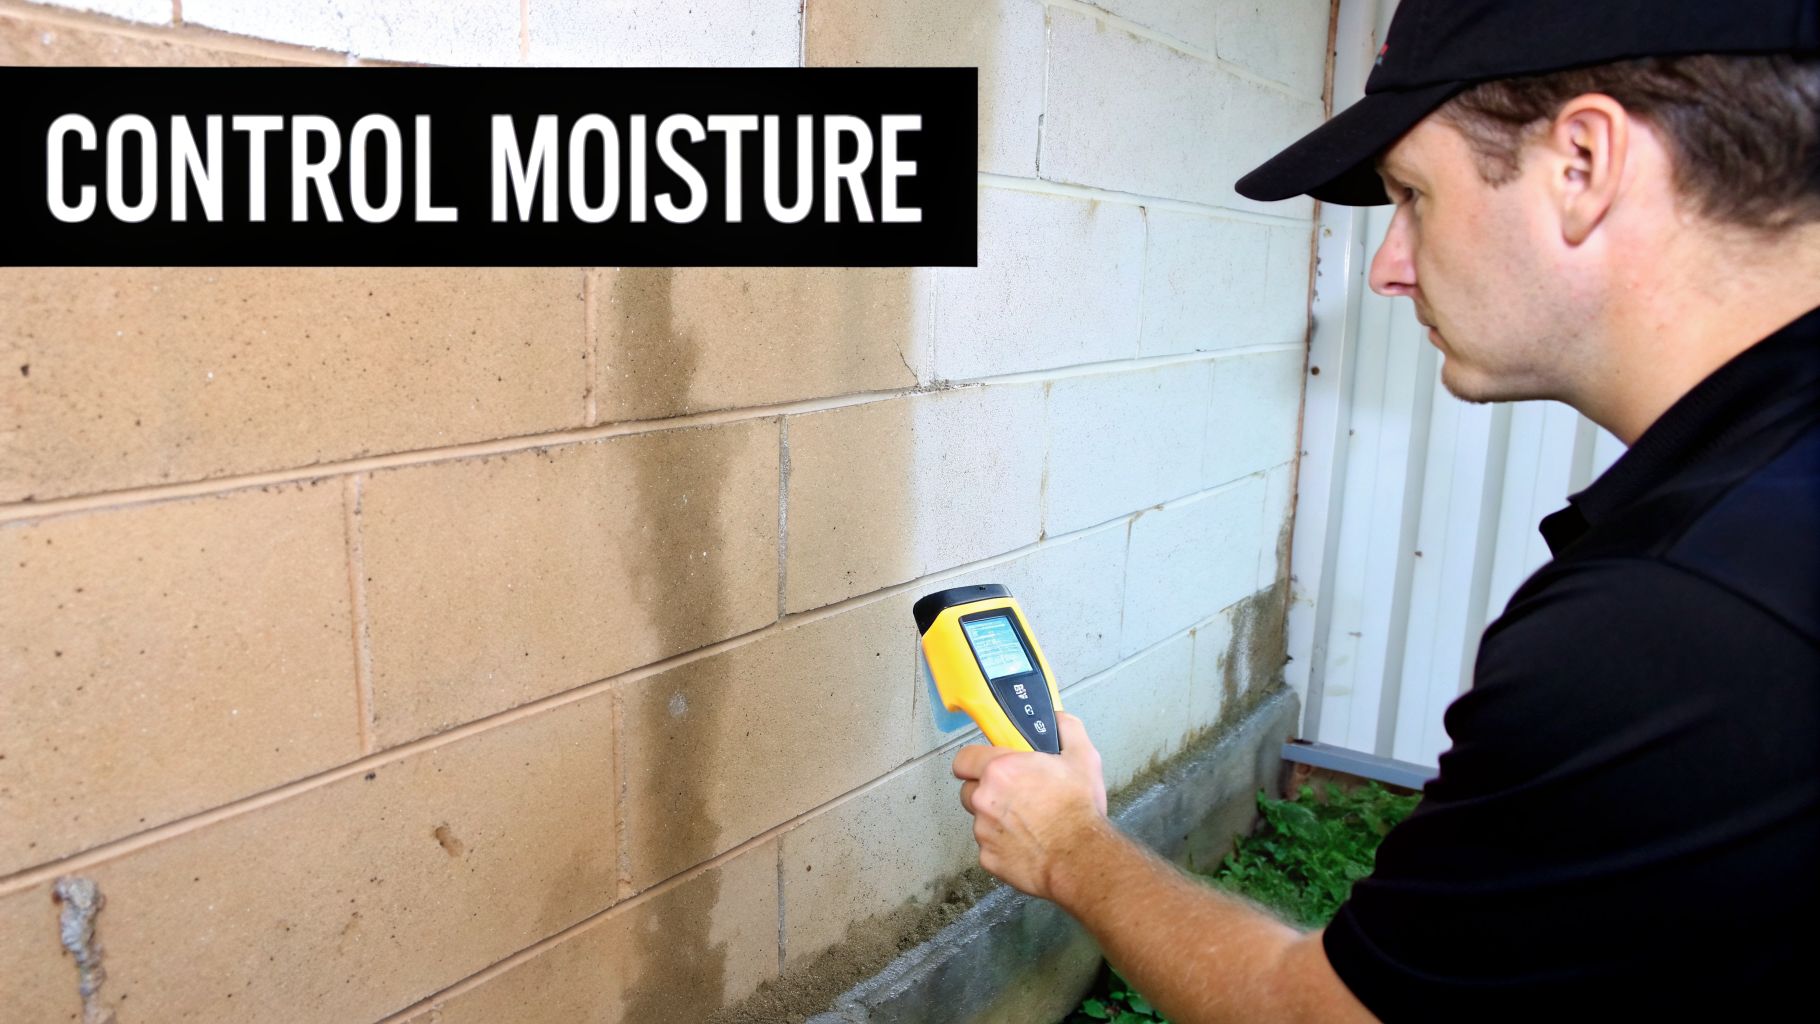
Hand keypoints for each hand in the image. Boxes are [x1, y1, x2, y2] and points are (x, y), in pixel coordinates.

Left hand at [951, 712, 1108, 899]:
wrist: (1080, 858)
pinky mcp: (988, 858)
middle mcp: (983, 799)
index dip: (975, 762)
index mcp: (999, 770)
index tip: (990, 767)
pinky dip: (1004, 846)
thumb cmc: (1078, 809)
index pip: (963, 759)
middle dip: (987, 792)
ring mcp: (983, 831)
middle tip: (1015, 796)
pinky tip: (1028, 844)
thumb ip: (1066, 729)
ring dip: (996, 820)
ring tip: (1028, 823)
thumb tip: (1057, 719)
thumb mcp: (1083, 758)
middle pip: (969, 790)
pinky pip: (990, 847)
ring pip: (980, 820)